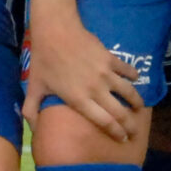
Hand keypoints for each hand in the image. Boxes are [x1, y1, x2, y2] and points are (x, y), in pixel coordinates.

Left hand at [25, 10, 140, 137]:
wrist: (55, 30)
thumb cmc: (44, 60)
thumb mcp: (34, 87)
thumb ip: (31, 110)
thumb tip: (32, 131)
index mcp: (78, 100)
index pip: (104, 122)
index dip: (116, 132)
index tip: (123, 139)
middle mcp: (95, 89)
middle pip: (120, 112)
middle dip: (131, 125)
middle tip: (135, 131)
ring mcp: (105, 73)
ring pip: (129, 92)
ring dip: (137, 102)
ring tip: (139, 108)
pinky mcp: (110, 58)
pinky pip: (128, 70)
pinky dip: (134, 76)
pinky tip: (135, 80)